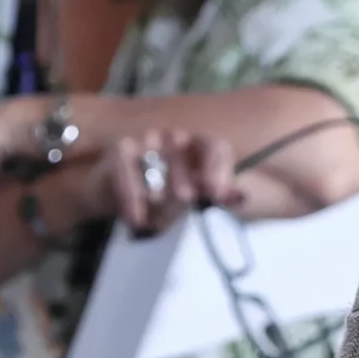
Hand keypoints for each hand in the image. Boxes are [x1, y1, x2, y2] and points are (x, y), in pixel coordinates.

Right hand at [94, 128, 240, 236]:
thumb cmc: (160, 198)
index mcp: (198, 148)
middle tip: (186, 199)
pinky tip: (136, 219)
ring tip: (157, 214)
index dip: (219, 168)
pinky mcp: (120, 150)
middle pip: (183, 147)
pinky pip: (126, 168)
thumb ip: (216, 197)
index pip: (215, 146)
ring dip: (156, 188)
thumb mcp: (190, 202)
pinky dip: (131, 195)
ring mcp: (147, 140)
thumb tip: (244, 197)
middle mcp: (174, 138)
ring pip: (155, 157)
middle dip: (185, 176)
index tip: (218, 195)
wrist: (115, 198)